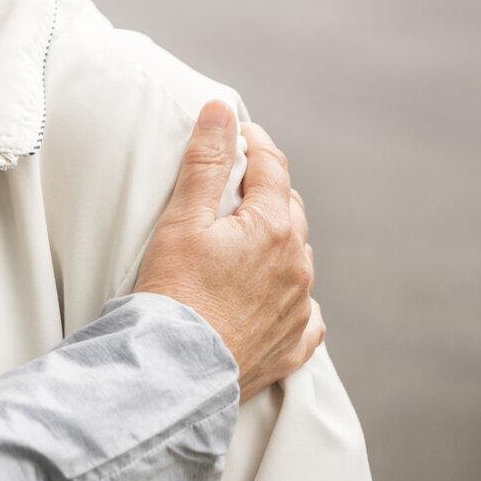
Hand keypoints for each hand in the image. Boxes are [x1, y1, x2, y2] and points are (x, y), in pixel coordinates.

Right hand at [134, 101, 323, 401]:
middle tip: (232, 184)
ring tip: (244, 239)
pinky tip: (274, 297)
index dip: (254, 143)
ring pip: (298, 258)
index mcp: (274, 228)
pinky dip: (292, 298)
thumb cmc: (173, 291)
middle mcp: (298, 266)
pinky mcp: (293, 346)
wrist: (175, 369)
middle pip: (291, 209)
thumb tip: (221, 111)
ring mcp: (300, 308)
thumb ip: (206, 161)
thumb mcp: (183, 218)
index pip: (273, 167)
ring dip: (277, 240)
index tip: (235, 133)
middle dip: (266, 190)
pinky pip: (307, 315)